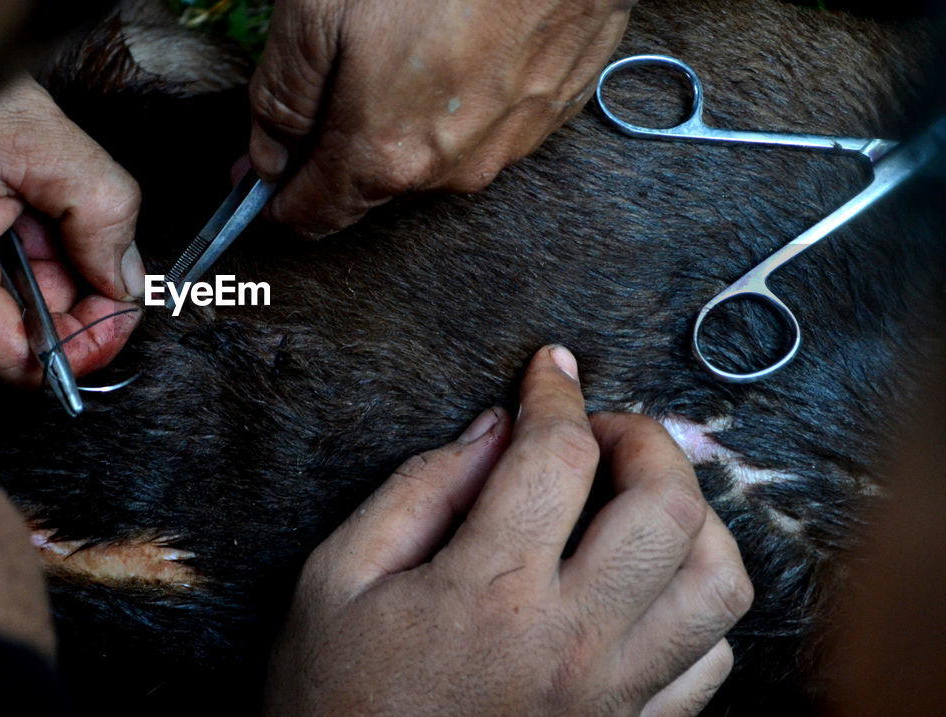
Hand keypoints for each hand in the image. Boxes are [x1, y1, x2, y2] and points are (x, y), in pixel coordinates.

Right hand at [0, 75, 143, 383]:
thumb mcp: (43, 137)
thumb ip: (102, 213)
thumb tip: (125, 279)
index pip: (18, 362)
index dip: (85, 344)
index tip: (124, 309)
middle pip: (9, 336)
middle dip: (70, 295)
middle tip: (100, 242)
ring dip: (39, 268)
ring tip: (45, 204)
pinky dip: (7, 250)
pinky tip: (15, 203)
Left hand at [247, 0, 781, 235]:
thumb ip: (281, 92)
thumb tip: (268, 150)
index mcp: (383, 154)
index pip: (313, 214)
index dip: (272, 195)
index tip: (255, 167)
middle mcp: (450, 170)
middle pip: (368, 182)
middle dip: (336, 143)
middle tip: (332, 65)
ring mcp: (508, 144)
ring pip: (427, 152)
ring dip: (402, 113)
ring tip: (405, 35)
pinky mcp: (550, 110)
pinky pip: (481, 122)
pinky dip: (458, 93)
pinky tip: (461, 32)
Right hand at [265, 346, 752, 715]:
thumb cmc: (333, 696)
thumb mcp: (337, 576)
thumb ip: (418, 490)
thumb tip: (494, 428)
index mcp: (489, 591)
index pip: (558, 455)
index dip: (555, 392)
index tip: (549, 370)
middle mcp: (571, 642)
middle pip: (669, 509)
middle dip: (644, 438)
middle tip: (599, 431)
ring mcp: (613, 697)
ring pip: (719, 584)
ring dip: (694, 518)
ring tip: (639, 499)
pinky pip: (713, 661)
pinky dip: (698, 604)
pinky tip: (646, 583)